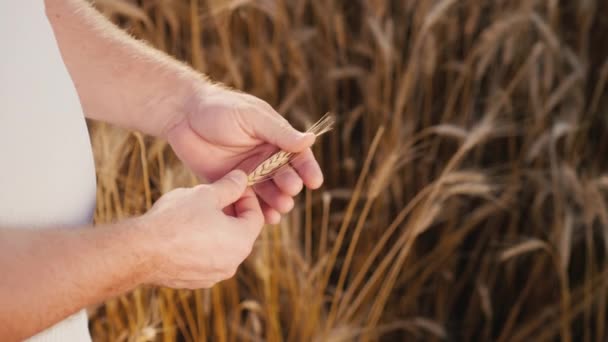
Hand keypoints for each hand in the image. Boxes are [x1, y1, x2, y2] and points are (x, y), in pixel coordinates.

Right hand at [140, 170, 263, 288]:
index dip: (247, 197)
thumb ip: (229, 187)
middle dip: (232, 212)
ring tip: (198, 211)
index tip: (234, 186)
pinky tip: (184, 231)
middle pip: (241, 232)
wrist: (140, 251)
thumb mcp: (205, 194)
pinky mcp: (195, 281)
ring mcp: (214, 276)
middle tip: (216, 196)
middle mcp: (232, 263)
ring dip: (217, 228)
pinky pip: (206, 259)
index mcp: (241, 241)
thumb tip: (241, 178)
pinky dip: (202, 245)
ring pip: (223, 246)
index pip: (256, 216)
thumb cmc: (175, 219)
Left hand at [166, 84, 323, 223]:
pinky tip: (263, 218)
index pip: (297, 156)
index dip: (307, 169)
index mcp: (274, 138)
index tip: (314, 181)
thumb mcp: (251, 117)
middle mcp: (264, 157)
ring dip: (276, 201)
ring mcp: (247, 172)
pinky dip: (254, 210)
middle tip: (289, 192)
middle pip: (284, 177)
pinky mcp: (228, 184)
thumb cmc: (219, 107)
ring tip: (280, 209)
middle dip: (289, 186)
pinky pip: (244, 200)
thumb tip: (311, 140)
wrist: (181, 114)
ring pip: (267, 192)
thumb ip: (279, 132)